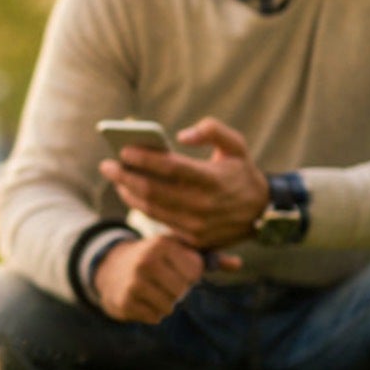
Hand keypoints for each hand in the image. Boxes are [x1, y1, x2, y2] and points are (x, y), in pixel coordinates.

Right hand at [94, 233, 239, 323]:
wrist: (109, 269)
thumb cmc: (154, 258)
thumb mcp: (177, 250)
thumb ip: (208, 257)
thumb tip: (238, 264)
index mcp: (161, 244)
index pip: (194, 272)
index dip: (189, 274)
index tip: (174, 268)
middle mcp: (145, 261)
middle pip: (182, 290)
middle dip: (177, 290)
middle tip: (163, 282)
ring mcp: (134, 283)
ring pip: (169, 306)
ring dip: (166, 303)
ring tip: (153, 291)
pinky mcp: (125, 302)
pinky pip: (155, 317)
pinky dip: (153, 313)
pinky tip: (142, 300)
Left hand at [101, 117, 268, 250]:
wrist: (262, 214)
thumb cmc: (242, 174)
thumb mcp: (236, 146)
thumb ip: (212, 130)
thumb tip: (181, 136)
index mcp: (212, 180)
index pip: (169, 168)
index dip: (143, 159)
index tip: (123, 150)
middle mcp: (202, 205)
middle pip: (152, 190)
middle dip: (124, 176)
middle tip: (107, 165)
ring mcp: (195, 225)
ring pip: (150, 209)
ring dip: (128, 192)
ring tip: (116, 178)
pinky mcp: (192, 239)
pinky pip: (158, 222)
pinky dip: (140, 207)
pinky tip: (130, 193)